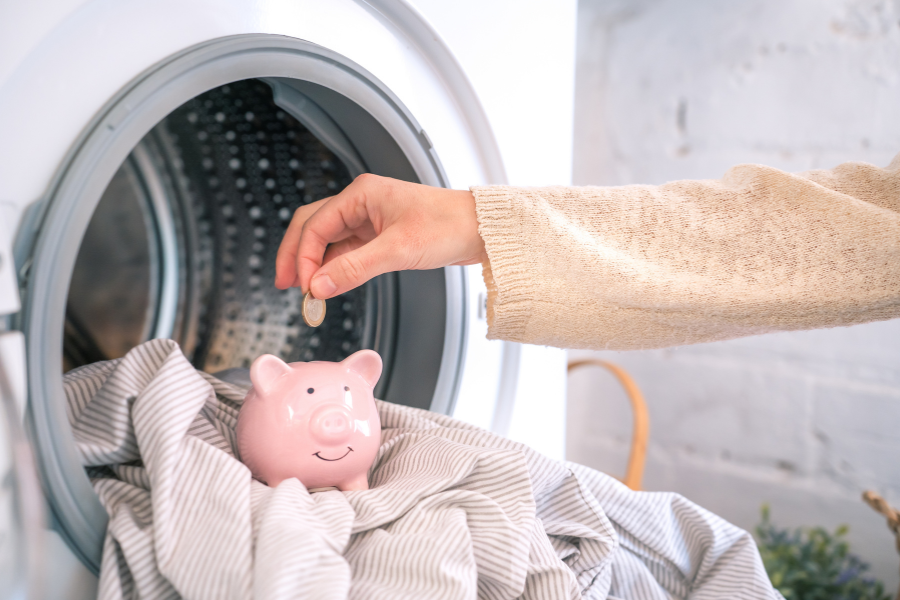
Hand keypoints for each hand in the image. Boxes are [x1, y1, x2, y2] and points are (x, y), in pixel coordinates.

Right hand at [275, 174, 484, 298]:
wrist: (481, 229)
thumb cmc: (448, 225)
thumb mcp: (398, 250)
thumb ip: (355, 269)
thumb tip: (320, 286)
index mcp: (361, 194)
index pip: (316, 225)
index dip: (304, 257)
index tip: (304, 287)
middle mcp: (361, 203)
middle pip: (313, 227)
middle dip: (296, 255)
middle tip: (286, 284)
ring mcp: (370, 219)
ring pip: (329, 241)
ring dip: (316, 265)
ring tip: (307, 292)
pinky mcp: (380, 236)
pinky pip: (348, 251)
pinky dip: (336, 268)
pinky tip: (330, 285)